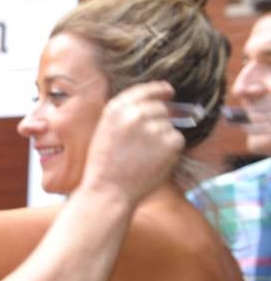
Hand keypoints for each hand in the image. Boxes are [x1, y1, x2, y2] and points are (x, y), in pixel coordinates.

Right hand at [78, 81, 183, 204]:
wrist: (108, 190)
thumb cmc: (104, 165)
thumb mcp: (105, 130)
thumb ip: (125, 114)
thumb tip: (156, 102)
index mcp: (116, 109)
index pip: (144, 90)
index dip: (158, 90)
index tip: (168, 91)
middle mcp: (136, 114)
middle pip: (161, 108)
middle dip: (158, 120)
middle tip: (145, 142)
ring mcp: (155, 127)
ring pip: (169, 125)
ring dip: (162, 137)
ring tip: (143, 156)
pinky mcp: (171, 142)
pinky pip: (176, 139)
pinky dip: (169, 149)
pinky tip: (153, 161)